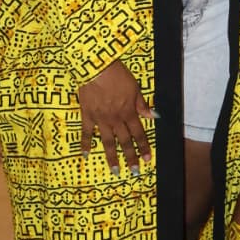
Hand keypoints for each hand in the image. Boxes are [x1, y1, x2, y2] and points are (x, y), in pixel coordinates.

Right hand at [78, 60, 152, 175]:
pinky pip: (86, 133)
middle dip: (130, 157)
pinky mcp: (87, 115)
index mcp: (129, 112)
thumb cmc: (117, 75)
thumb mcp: (135, 88)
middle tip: (133, 171)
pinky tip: (85, 155)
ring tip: (114, 170)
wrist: (96, 68)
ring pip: (107, 142)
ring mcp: (100, 119)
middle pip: (124, 141)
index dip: (143, 147)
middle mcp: (116, 119)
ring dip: (111, 157)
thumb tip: (154, 116)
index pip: (138, 133)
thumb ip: (142, 104)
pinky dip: (85, 144)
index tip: (147, 159)